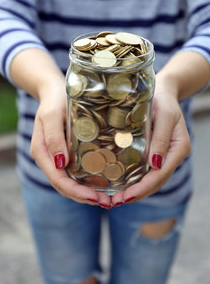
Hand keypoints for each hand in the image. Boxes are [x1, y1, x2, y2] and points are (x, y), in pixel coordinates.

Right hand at [30, 79, 110, 206]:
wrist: (54, 91)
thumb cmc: (54, 100)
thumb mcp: (52, 115)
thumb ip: (53, 138)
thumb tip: (61, 164)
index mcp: (41, 152)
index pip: (58, 180)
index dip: (77, 192)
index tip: (96, 198)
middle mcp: (48, 159)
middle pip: (64, 186)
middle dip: (85, 197)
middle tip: (108, 203)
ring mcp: (56, 158)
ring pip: (70, 183)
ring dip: (87, 193)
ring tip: (108, 199)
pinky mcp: (65, 154)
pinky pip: (74, 173)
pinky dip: (87, 182)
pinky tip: (103, 184)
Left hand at [111, 74, 191, 206]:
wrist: (163, 90)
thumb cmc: (163, 99)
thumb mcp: (164, 114)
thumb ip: (161, 138)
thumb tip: (155, 165)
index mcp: (178, 148)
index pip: (159, 175)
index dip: (143, 188)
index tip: (125, 197)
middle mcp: (172, 155)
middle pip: (155, 182)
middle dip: (136, 194)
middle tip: (114, 202)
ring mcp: (163, 155)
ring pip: (150, 180)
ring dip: (134, 191)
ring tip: (114, 199)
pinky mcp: (154, 152)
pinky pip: (145, 171)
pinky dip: (133, 180)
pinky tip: (119, 184)